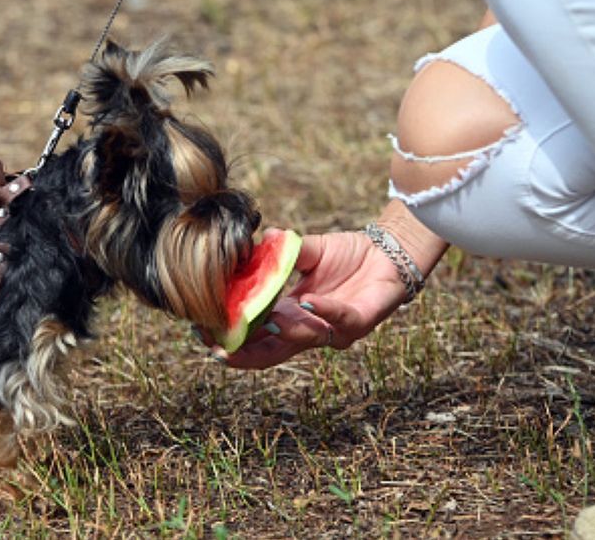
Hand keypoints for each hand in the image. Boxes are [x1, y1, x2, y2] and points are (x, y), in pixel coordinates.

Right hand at [205, 228, 407, 368]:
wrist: (390, 251)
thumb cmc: (348, 254)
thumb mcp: (307, 251)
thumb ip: (281, 252)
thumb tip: (254, 241)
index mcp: (291, 316)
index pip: (255, 337)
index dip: (231, 340)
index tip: (203, 334)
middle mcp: (310, 330)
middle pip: (272, 353)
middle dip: (245, 353)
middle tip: (219, 348)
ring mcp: (335, 330)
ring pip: (303, 339)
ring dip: (282, 330)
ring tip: (261, 320)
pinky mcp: (361, 322)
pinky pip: (340, 320)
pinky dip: (323, 313)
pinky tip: (307, 302)